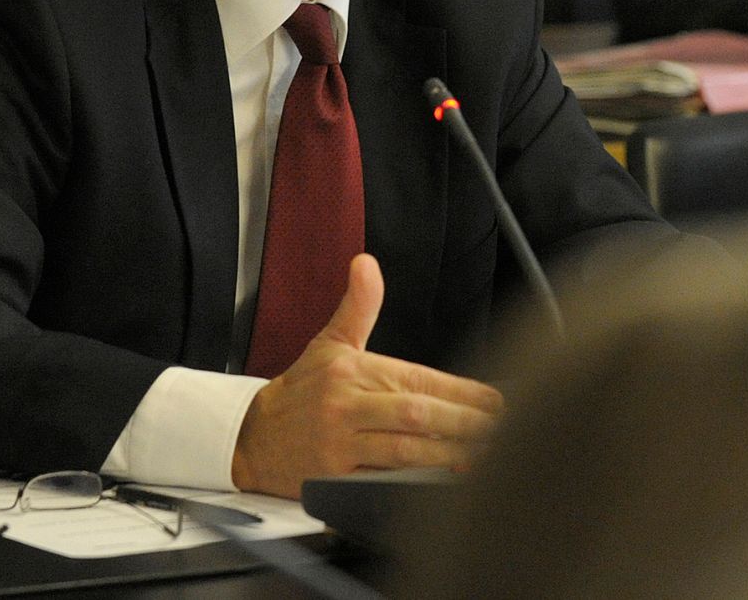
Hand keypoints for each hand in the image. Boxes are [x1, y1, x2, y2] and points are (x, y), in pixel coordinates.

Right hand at [230, 254, 503, 498]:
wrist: (249, 437)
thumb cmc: (301, 391)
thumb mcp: (331, 342)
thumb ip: (359, 305)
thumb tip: (367, 264)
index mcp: (354, 371)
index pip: (420, 379)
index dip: (462, 392)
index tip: (495, 400)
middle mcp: (347, 405)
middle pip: (416, 414)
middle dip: (463, 423)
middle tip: (499, 429)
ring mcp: (339, 444)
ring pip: (403, 450)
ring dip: (447, 455)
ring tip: (482, 456)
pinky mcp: (331, 478)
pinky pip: (378, 481)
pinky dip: (410, 484)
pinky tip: (439, 484)